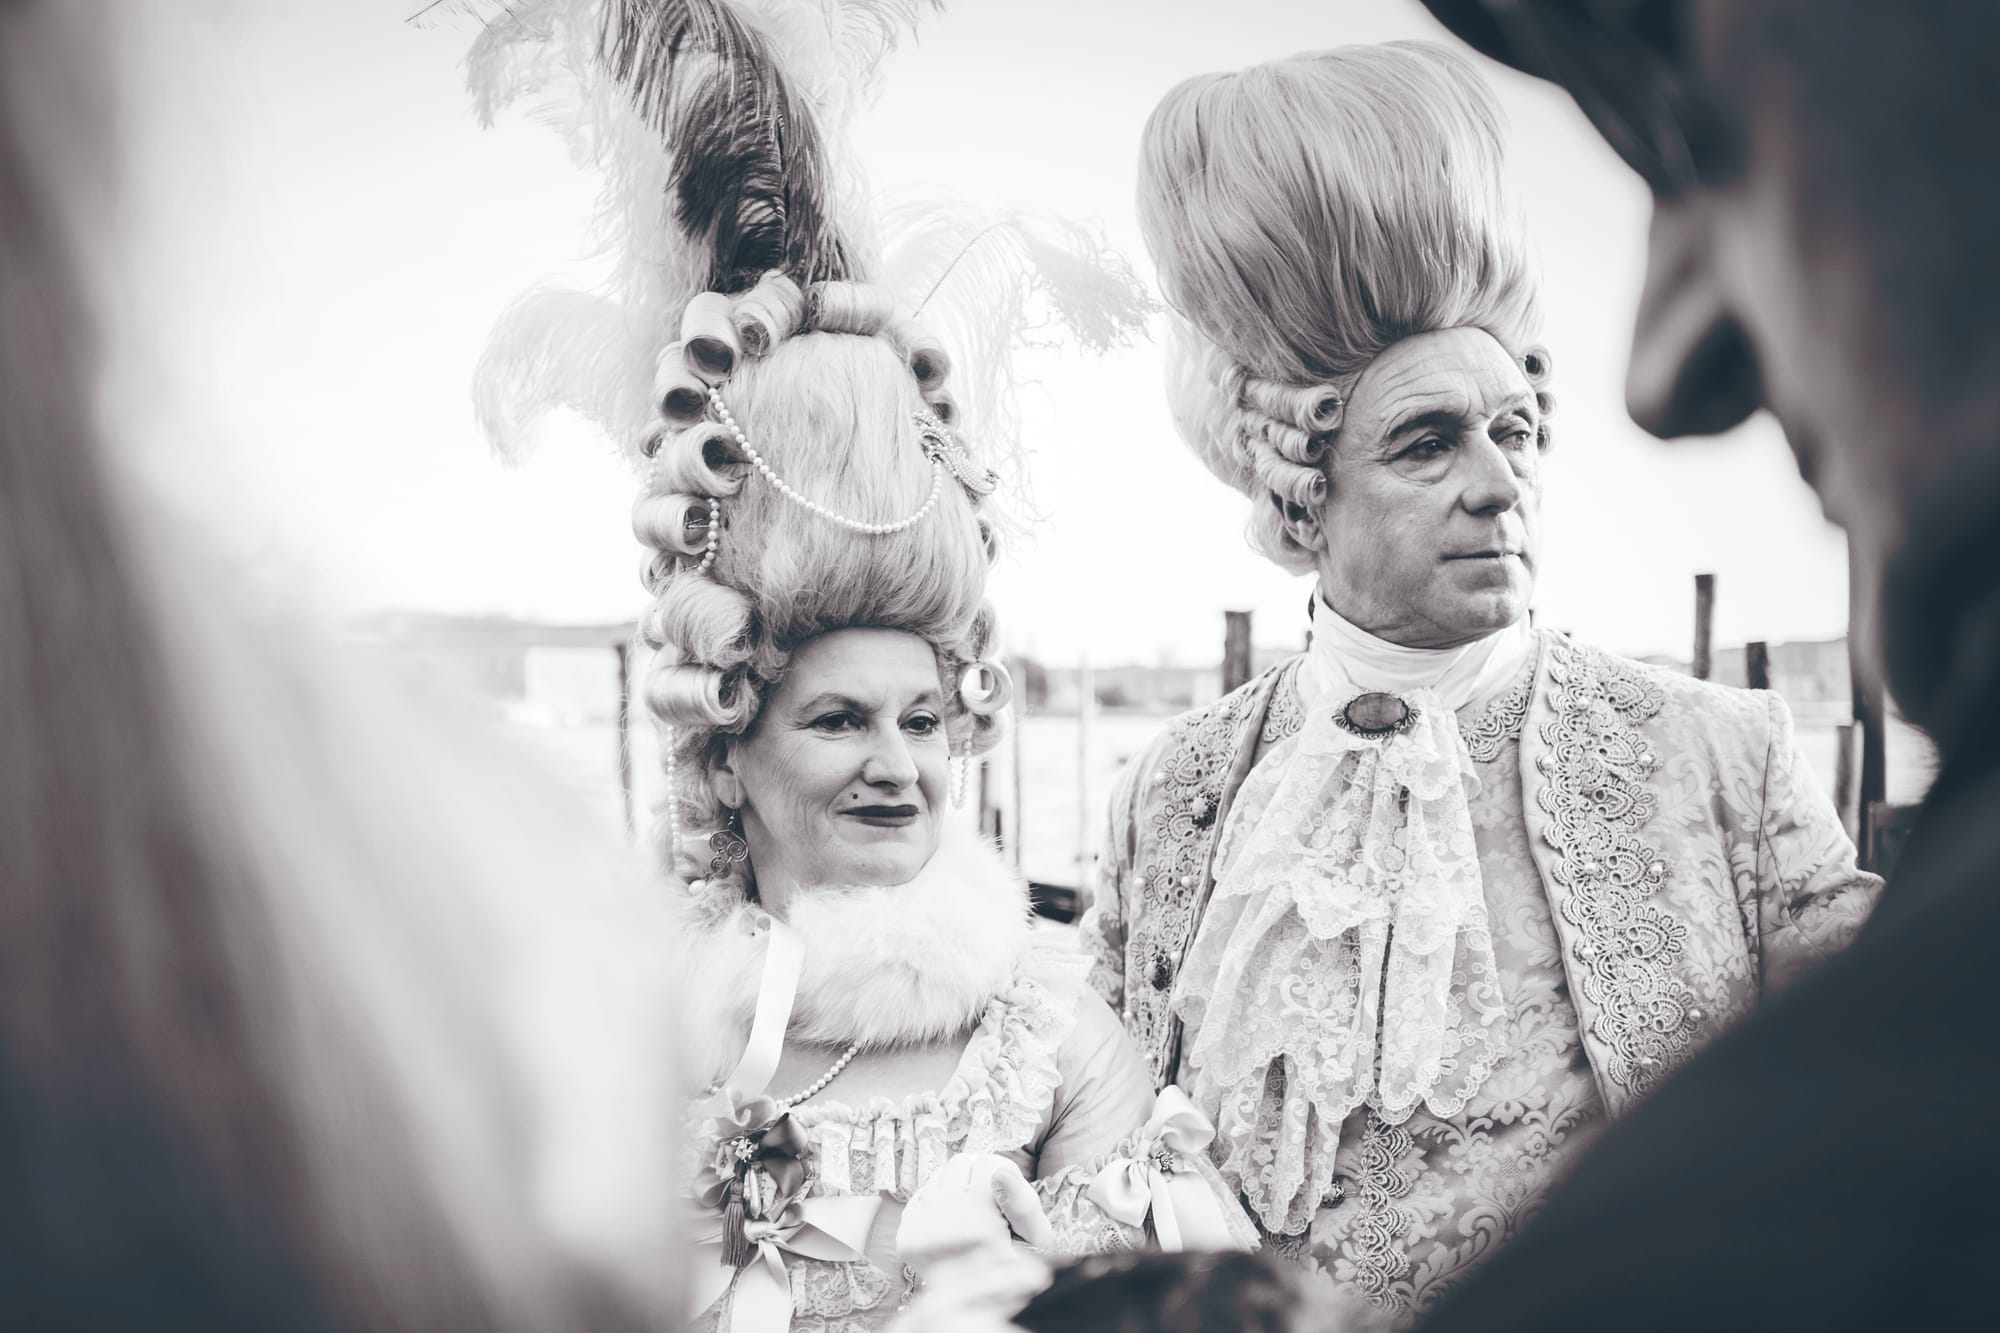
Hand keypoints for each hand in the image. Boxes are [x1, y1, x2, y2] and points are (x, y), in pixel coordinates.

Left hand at [897, 1152, 1055, 1277]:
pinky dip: (938, 1201)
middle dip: (978, 1175)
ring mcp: (919, 1233)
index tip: (1007, 1197)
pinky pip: (922, 1193)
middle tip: (988, 1201)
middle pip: (962, 1162)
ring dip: (957, 1186)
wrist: (975, 1300)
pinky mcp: (905, 1237)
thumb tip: (1000, 1173)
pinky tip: (952, 1223)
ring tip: (971, 1214)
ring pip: (940, 1174)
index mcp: (980, 1230)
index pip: (990, 1163)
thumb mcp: (1035, 1239)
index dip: (1004, 1175)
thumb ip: (1023, 1203)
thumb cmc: (1014, 1268)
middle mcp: (944, 1230)